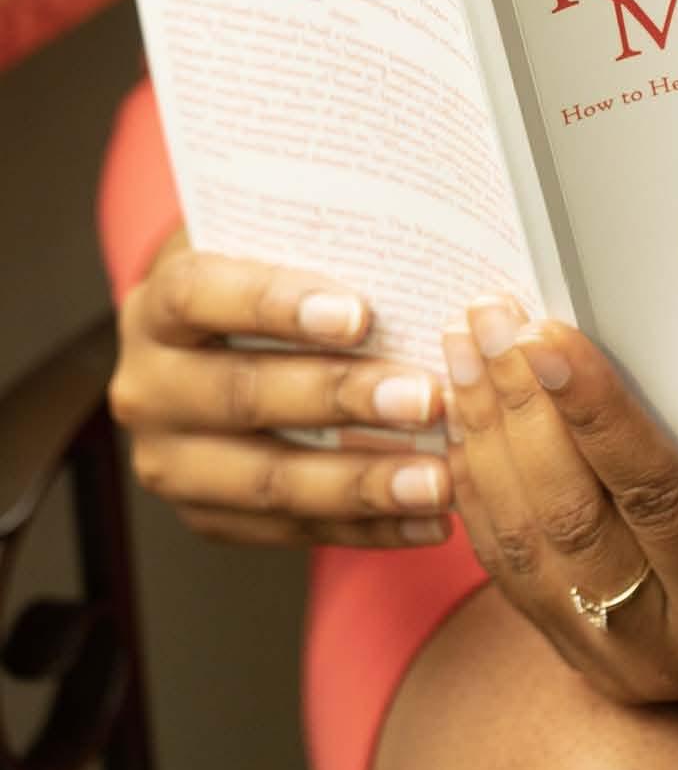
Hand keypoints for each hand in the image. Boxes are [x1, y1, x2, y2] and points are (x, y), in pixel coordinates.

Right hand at [110, 233, 454, 548]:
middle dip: (341, 399)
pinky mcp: (206, 515)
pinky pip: (289, 531)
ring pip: (266, 479)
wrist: (218, 338)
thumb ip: (323, 240)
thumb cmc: (270, 273)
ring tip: (437, 480)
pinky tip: (425, 522)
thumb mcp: (277, 241)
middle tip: (425, 399)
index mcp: (160, 303)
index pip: (204, 295)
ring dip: (360, 482)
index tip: (358, 314)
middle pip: (243, 395)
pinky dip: (363, 527)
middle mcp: (149, 386)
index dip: (277, 304)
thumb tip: (425, 239)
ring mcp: (171, 460)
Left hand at [442, 298, 677, 703]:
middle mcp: (674, 651)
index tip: (549, 332)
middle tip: (495, 316)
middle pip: (572, 517)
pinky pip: (509, 566)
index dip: (595, 410)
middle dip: (519, 405)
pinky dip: (479, 485)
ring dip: (484, 434)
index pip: (655, 494)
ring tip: (465, 346)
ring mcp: (620, 662)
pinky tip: (462, 418)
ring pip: (525, 543)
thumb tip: (649, 309)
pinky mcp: (581, 656)